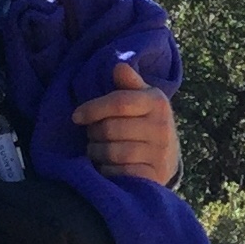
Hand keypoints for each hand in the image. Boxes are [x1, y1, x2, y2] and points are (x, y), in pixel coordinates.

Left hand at [73, 59, 179, 184]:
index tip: (76, 116)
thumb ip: (129, 83)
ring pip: (112, 152)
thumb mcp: (142, 99)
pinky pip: (118, 172)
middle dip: (93, 133)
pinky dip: (106, 170)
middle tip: (92, 135)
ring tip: (96, 150)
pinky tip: (107, 165)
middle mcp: (162, 126)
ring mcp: (160, 153)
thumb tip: (118, 66)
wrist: (168, 158)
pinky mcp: (155, 176)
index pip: (119, 102)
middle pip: (110, 129)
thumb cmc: (145, 123)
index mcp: (157, 102)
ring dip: (96, 152)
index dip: (93, 108)